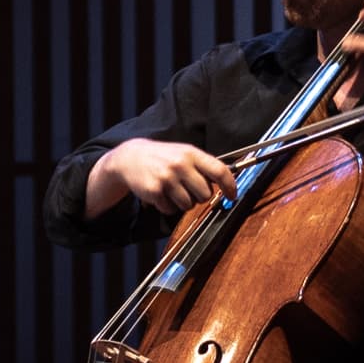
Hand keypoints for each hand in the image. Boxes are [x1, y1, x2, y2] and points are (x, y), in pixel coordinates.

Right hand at [91, 136, 234, 218]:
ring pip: (188, 205)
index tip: (232, 195)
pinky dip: (168, 206)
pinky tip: (162, 194)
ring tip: (173, 190)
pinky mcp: (154, 190)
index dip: (230, 185)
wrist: (131, 158)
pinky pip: (171, 209)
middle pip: (205, 194)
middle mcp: (180, 165)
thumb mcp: (184, 153)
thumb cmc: (163, 157)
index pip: (219, 171)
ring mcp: (167, 178)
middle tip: (189, 189)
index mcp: (191, 153)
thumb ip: (203, 165)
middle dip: (199, 196)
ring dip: (183, 202)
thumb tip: (227, 182)